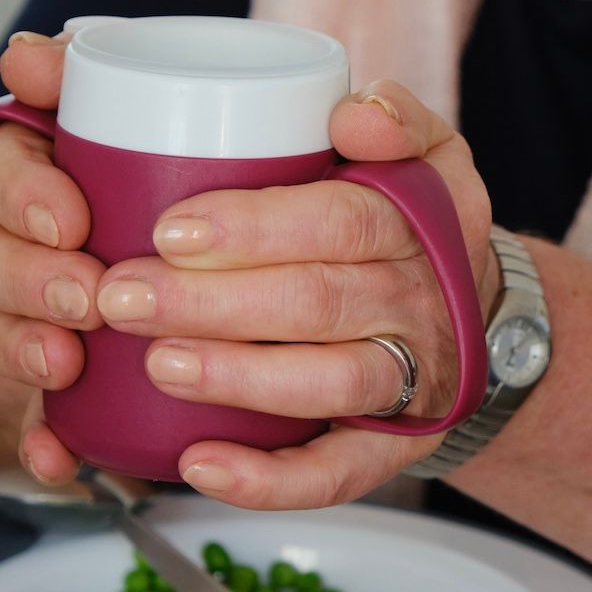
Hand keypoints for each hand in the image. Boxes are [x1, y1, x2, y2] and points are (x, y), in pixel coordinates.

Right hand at [0, 31, 104, 482]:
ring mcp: (15, 312)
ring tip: (63, 365)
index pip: (0, 174)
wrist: (101, 255)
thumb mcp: (106, 117)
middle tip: (86, 297)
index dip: (25, 198)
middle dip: (30, 279)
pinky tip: (60, 458)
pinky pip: (27, 412)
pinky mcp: (38, 375)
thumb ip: (77, 74)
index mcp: (22, 178)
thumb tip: (25, 56)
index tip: (69, 220)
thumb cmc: (123, 178)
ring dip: (24, 350)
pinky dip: (41, 439)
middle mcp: (5, 242)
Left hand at [96, 80, 496, 508]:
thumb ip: (388, 115)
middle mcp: (421, 299)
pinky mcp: (394, 442)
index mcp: (418, 217)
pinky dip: (270, 479)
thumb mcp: (421, 148)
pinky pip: (339, 470)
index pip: (342, 220)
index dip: (257, 228)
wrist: (469, 305)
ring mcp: (411, 377)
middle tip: (122, 297)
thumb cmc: (408, 216)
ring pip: (328, 384)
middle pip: (317, 302)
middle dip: (213, 303)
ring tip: (157, 365)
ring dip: (238, 379)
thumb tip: (352, 112)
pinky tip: (199, 464)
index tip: (170, 231)